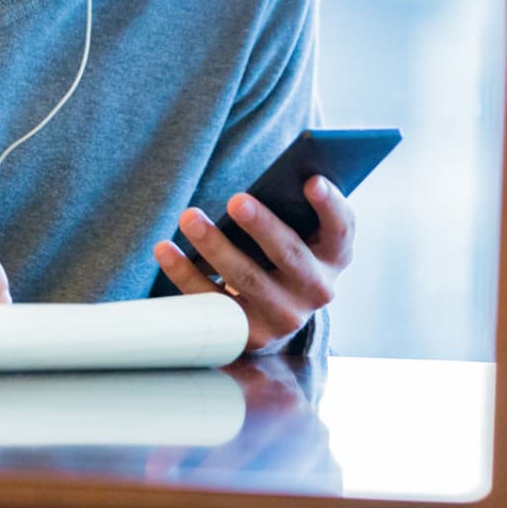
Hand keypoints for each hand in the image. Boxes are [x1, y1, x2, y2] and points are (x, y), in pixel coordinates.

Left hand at [150, 176, 353, 352]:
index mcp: (334, 256)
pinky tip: (166, 249)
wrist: (277, 312)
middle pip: (289, 255)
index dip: (329, 205)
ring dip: (215, 246)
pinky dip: (185, 273)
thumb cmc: (286, 252)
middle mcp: (316, 290)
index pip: (340, 229)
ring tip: (189, 217)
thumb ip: (299, 205)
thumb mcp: (304, 231)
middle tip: (235, 200)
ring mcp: (283, 317)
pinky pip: (212, 301)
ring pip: (246, 278)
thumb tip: (285, 173)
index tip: (311, 180)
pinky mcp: (248, 335)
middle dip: (262, 226)